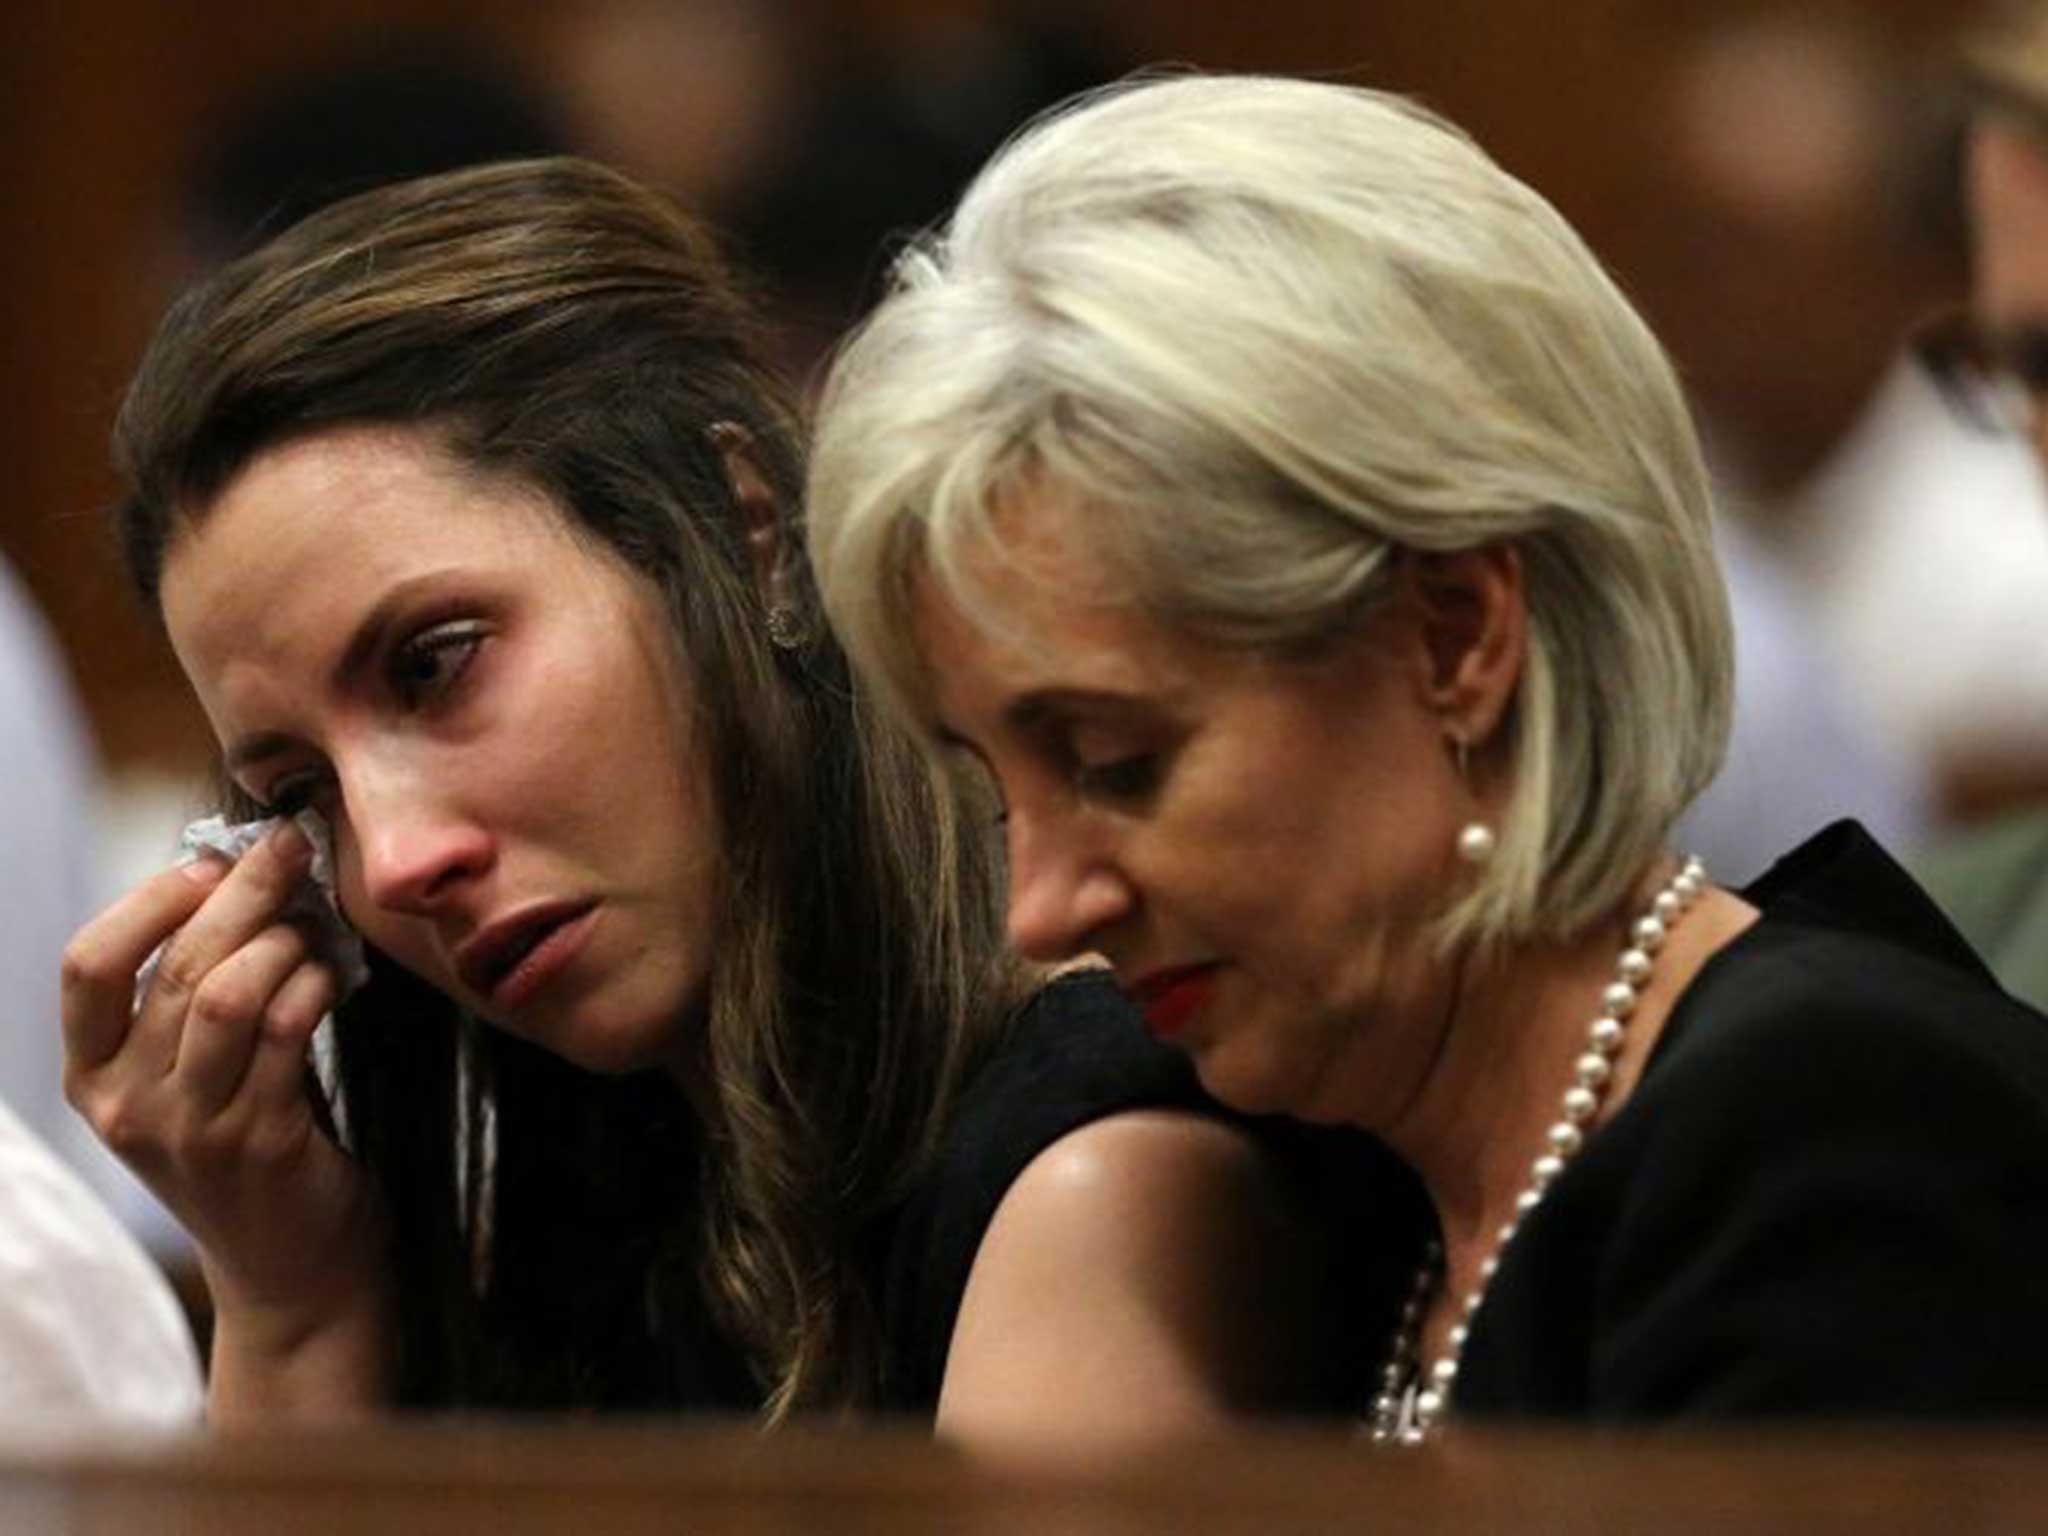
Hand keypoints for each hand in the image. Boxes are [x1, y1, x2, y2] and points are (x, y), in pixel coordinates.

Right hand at [61, 819, 387, 1339]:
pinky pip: (287, 1031)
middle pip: (175, 967)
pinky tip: (333, 975)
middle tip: (293, 849)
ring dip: (284, 942)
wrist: (291, 1264)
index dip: (147, 901)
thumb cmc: (248, 1139)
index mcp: (92, 1078)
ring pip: (229, 994)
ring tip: (315, 931)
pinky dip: (315, 984)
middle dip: (242, 892)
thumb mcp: (191, 1074)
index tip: (207, 863)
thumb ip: (194, 992)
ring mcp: (191, 1131)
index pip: (87, 966)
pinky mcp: (260, 1144)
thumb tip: (240, 871)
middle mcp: (126, 1107)